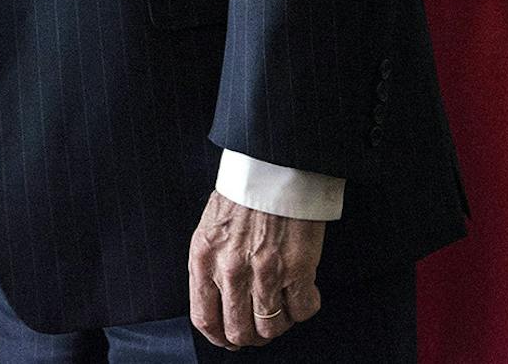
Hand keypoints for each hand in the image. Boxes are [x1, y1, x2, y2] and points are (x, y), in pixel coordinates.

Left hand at [187, 189, 325, 348]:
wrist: (274, 168)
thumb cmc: (243, 196)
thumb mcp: (210, 230)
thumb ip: (210, 268)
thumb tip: (219, 307)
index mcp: (203, 259)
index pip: (205, 319)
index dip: (219, 337)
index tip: (230, 340)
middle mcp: (230, 270)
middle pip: (239, 331)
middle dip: (251, 336)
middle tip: (261, 325)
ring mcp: (264, 272)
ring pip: (271, 328)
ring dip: (279, 323)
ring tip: (282, 305)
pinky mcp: (297, 269)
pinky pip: (302, 311)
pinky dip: (303, 308)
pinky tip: (301, 291)